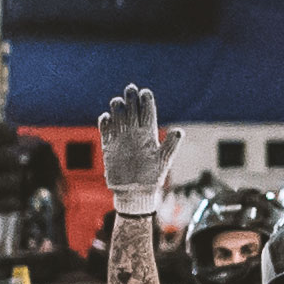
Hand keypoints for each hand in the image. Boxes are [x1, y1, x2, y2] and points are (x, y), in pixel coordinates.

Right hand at [99, 84, 182, 216]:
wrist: (134, 193)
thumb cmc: (152, 178)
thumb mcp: (163, 162)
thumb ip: (170, 146)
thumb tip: (179, 131)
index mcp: (149, 134)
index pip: (147, 113)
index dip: (146, 101)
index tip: (145, 93)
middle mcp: (135, 133)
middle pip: (132, 109)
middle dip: (131, 98)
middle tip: (130, 89)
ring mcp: (121, 138)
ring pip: (118, 115)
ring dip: (117, 107)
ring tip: (118, 103)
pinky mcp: (109, 145)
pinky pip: (105, 129)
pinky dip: (105, 122)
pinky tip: (107, 118)